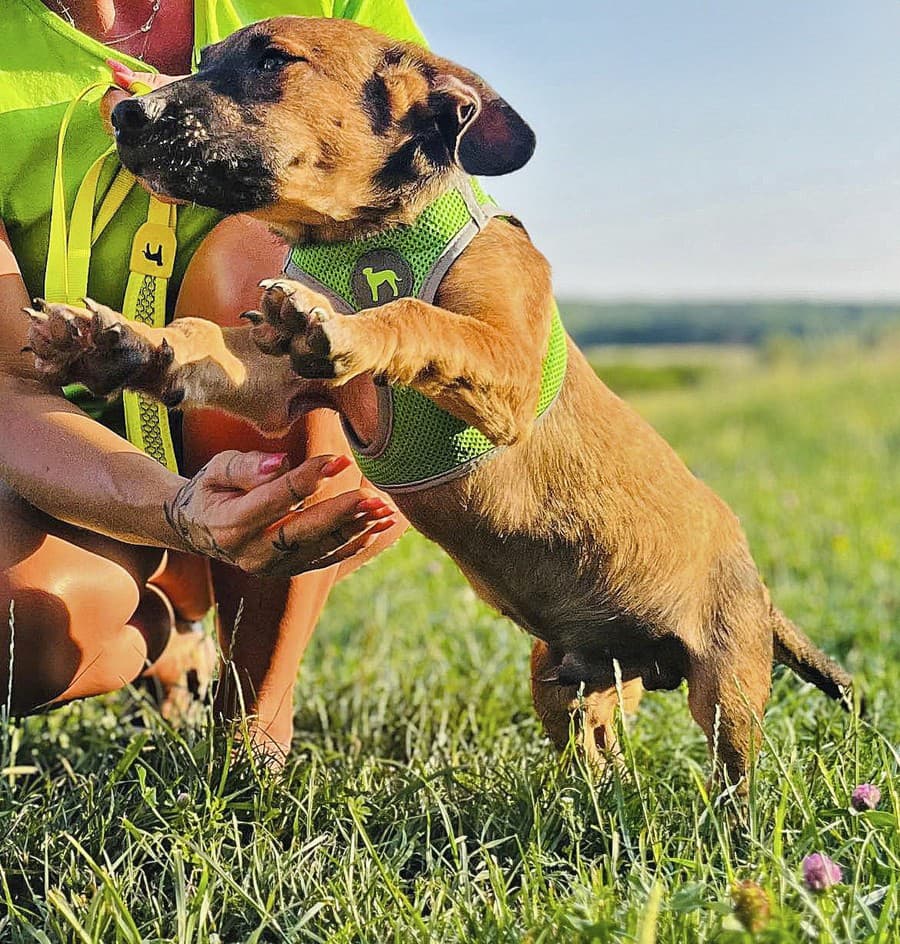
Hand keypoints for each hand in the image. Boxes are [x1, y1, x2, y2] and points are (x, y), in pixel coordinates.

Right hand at [164, 451, 396, 576]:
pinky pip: (327, 560)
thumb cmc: (213, 489)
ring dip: (357, 530)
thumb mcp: (217, 469)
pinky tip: (379, 527)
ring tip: (387, 510)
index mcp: (230, 523)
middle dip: (342, 514)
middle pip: (303, 532)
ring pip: (321, 549)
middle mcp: (252, 553)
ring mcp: (273, 567)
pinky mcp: (289, 571)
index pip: (276, 500)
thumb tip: (280, 464)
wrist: (199, 529)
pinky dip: (355, 544)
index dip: (308, 479)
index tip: (340, 460)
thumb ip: (247, 467)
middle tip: (374, 497)